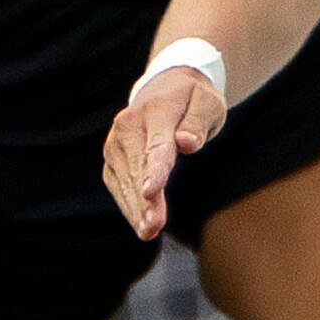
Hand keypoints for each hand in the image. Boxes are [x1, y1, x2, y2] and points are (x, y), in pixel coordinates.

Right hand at [102, 68, 224, 238]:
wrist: (166, 86)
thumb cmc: (193, 99)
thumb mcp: (207, 102)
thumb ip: (198, 123)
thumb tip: (186, 143)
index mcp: (156, 111)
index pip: (156, 145)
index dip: (154, 170)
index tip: (151, 192)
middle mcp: (128, 125)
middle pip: (137, 167)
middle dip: (144, 200)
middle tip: (153, 227)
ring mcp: (116, 141)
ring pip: (124, 179)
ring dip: (134, 208)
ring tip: (147, 232)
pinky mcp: (112, 155)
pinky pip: (117, 183)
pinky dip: (127, 204)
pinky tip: (139, 223)